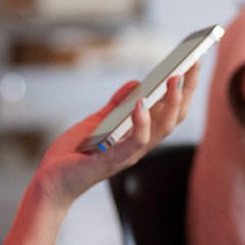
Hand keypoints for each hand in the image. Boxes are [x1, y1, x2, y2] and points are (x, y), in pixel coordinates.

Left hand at [28, 62, 200, 210]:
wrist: (50, 181)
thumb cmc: (73, 155)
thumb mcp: (96, 121)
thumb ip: (116, 104)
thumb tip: (137, 82)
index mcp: (138, 137)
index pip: (170, 112)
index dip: (184, 89)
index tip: (194, 62)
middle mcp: (139, 147)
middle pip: (173, 118)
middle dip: (186, 91)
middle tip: (194, 64)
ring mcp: (128, 155)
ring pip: (161, 129)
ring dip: (171, 104)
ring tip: (175, 78)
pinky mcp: (112, 162)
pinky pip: (134, 143)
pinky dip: (141, 123)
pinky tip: (141, 103)